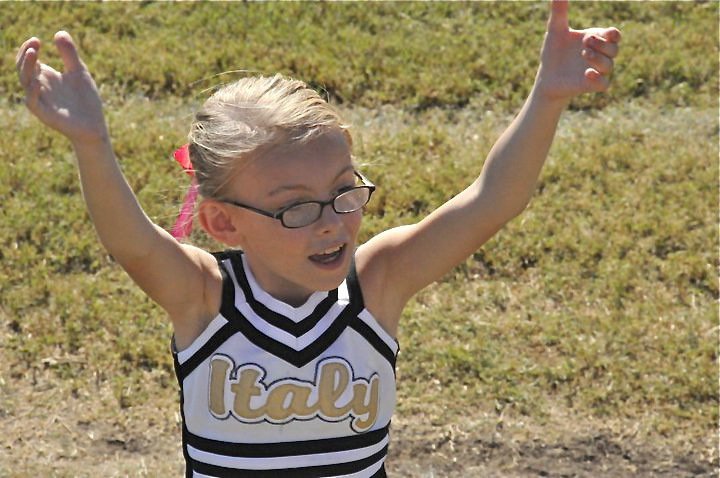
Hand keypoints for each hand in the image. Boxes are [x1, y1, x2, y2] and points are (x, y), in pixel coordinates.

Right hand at [16, 31, 107, 145]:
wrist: (94, 125)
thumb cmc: (85, 99)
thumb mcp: (79, 72)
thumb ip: (69, 54)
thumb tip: (59, 32)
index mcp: (45, 76)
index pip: (28, 59)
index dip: (29, 48)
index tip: (37, 40)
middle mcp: (39, 87)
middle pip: (23, 68)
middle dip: (25, 55)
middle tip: (34, 43)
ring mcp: (40, 100)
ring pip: (25, 82)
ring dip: (27, 68)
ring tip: (33, 54)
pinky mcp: (45, 114)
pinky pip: (32, 102)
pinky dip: (32, 92)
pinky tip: (38, 82)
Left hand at [534, 0, 620, 101]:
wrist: (546, 76)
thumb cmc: (553, 52)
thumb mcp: (555, 30)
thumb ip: (559, 11)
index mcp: (596, 40)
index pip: (614, 35)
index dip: (613, 34)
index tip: (603, 32)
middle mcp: (601, 55)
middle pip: (614, 49)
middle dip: (602, 44)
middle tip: (585, 41)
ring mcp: (597, 71)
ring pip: (609, 66)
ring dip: (599, 59)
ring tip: (584, 53)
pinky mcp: (591, 85)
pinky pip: (604, 84)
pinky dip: (598, 79)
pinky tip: (587, 73)